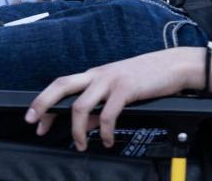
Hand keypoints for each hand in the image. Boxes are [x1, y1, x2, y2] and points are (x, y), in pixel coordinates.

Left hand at [25, 48, 201, 150]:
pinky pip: (107, 116)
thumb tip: (84, 125)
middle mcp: (100, 74)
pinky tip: (106, 140)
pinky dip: (103, 132)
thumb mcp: (121, 89)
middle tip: (36, 122)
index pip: (62, 85)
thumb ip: (100, 106)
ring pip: (80, 106)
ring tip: (81, 145)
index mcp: (97, 74)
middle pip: (62, 85)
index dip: (44, 101)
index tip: (36, 120)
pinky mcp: (126, 89)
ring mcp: (112, 80)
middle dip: (43, 103)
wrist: (176, 65)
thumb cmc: (150, 76)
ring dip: (76, 130)